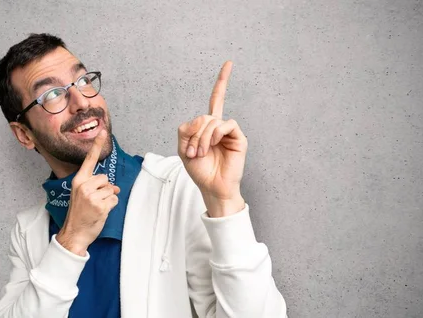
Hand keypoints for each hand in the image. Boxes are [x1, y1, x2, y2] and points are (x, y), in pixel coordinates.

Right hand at [56, 130, 120, 255]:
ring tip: (97, 208)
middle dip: (105, 189)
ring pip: (111, 189)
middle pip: (106, 178)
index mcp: (78, 181)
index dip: (96, 146)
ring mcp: (92, 196)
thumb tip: (114, 186)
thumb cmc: (79, 215)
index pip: (89, 160)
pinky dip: (111, 206)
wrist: (74, 233)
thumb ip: (96, 187)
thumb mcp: (82, 196)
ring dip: (108, 198)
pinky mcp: (100, 205)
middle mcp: (84, 186)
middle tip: (94, 202)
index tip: (102, 132)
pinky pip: (114, 199)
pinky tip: (101, 212)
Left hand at [178, 61, 246, 216]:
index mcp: (208, 126)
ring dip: (202, 138)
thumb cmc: (200, 170)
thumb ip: (185, 129)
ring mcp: (230, 132)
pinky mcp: (239, 138)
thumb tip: (203, 120)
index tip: (229, 63)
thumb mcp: (183, 149)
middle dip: (194, 135)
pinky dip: (216, 134)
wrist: (212, 187)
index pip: (215, 99)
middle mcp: (220, 126)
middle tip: (194, 153)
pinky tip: (214, 145)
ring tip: (201, 153)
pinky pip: (226, 124)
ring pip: (212, 121)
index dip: (222, 82)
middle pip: (203, 116)